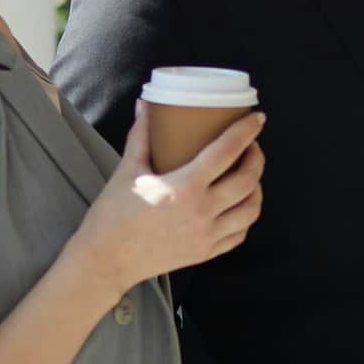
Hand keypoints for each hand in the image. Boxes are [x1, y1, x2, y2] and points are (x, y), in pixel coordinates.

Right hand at [76, 115, 262, 291]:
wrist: (106, 260)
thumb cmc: (113, 214)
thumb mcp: (127, 170)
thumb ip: (141, 135)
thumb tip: (145, 104)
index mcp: (185, 186)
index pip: (227, 151)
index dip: (246, 132)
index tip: (257, 119)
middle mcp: (203, 212)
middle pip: (248, 181)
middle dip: (256, 158)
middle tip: (250, 146)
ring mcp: (207, 236)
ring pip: (251, 210)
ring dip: (256, 189)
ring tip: (249, 176)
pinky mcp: (205, 253)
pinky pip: (239, 234)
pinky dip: (245, 217)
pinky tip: (239, 205)